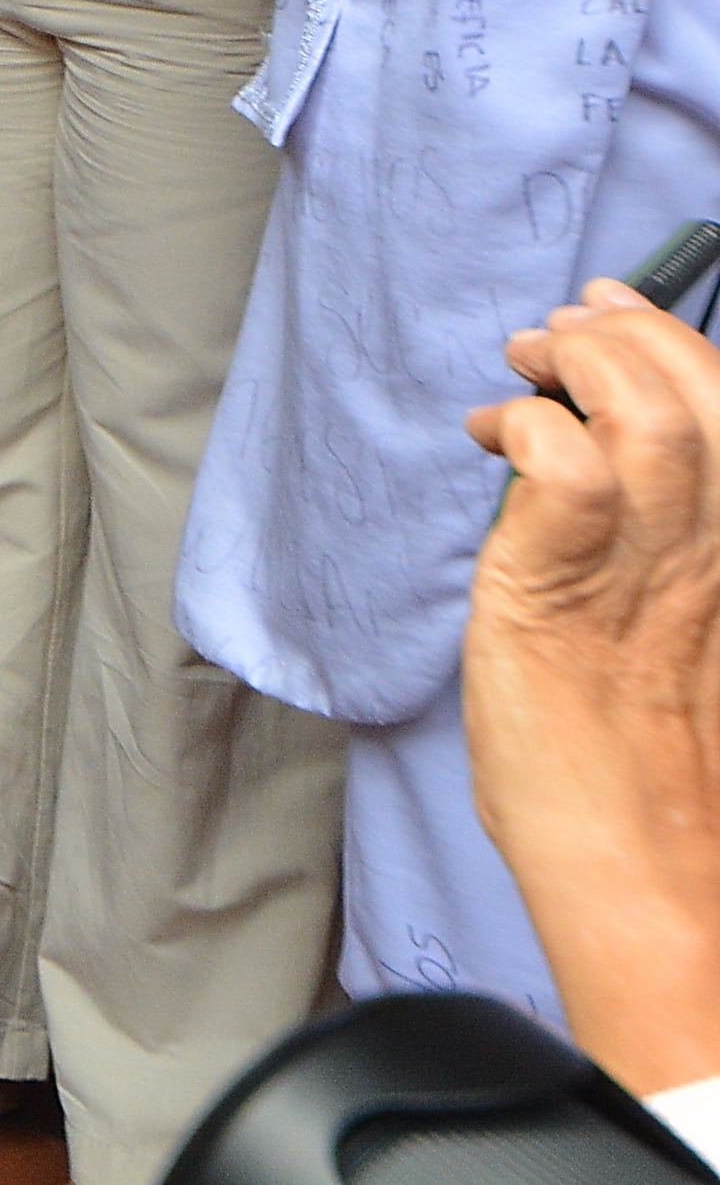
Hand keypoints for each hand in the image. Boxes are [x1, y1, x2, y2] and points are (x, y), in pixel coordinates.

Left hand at [465, 281, 719, 1091]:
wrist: (648, 875)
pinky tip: (493, 438)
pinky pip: (562, 463)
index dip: (672, 344)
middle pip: (703, 390)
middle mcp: (718, 552)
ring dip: (575, 361)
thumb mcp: (674, 639)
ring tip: (524, 365)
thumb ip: (659, 552)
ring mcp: (653, 568)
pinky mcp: (564, 587)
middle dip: (623, 333)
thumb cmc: (638, 768)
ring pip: (644, 408)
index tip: (610, 316)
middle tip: (553, 335)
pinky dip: (524, 426)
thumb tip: (589, 460)